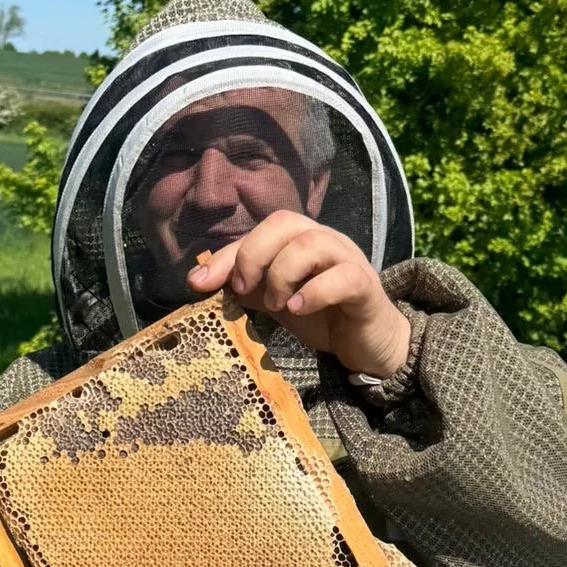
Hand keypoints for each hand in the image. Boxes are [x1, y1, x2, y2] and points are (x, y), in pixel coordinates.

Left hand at [188, 212, 411, 378]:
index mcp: (299, 239)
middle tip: (246, 291)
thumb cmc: (322, 315)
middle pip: (284, 222)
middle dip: (253, 255)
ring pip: (311, 243)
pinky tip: (299, 308)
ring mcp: (347, 260)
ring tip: (277, 305)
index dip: (225, 256)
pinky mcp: (365, 286)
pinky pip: (342, 277)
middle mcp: (324, 240)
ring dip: (282, 274)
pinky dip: (314, 291)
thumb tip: (198, 281)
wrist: (367, 343)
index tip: (199, 284)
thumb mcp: (274, 300)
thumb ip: (244, 287)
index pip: (258, 232)